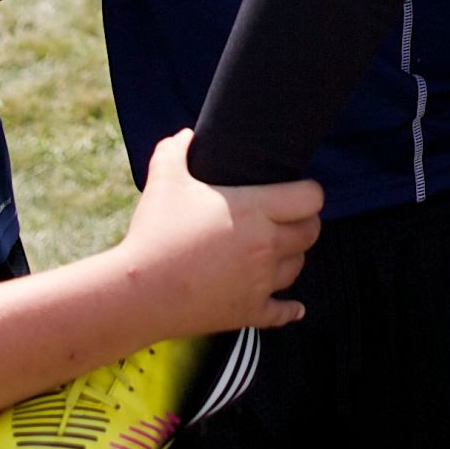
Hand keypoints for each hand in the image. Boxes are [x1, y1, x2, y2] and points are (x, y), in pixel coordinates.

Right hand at [118, 130, 320, 333]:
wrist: (138, 291)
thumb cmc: (154, 232)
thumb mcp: (164, 180)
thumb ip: (176, 150)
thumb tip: (186, 135)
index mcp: (253, 210)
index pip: (310, 198)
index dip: (310, 192)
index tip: (298, 190)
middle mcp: (265, 246)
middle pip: (310, 232)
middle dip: (305, 223)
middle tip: (290, 218)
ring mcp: (260, 282)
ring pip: (297, 267)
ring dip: (292, 257)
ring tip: (276, 250)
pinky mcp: (249, 312)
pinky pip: (282, 313)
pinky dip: (290, 309)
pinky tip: (295, 308)